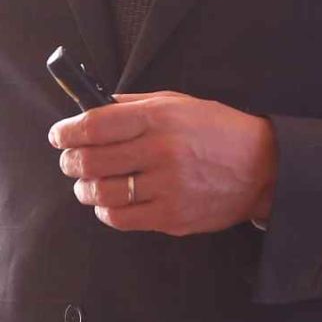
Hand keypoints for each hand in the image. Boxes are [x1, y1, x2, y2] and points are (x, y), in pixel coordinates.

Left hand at [51, 91, 276, 234]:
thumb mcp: (179, 103)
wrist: (262, 168)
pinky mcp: (172, 216)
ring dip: (83, 189)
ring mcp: (166, 186)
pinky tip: (108, 202)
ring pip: (101, 192)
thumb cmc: (218, 131)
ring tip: (85, 184)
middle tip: (69, 161)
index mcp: (159, 118)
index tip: (58, 136)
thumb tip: (94, 107)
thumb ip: (135, 104)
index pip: (95, 125)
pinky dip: (106, 211)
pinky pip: (121, 218)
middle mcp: (160, 150)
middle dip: (70, 162)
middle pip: (91, 160)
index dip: (67, 132)